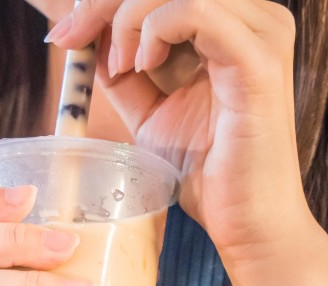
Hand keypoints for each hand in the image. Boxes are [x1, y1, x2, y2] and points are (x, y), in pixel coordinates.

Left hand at [47, 0, 317, 270]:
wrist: (244, 221)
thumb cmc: (206, 170)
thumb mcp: (151, 112)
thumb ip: (125, 72)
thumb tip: (85, 39)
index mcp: (234, 23)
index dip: (107, 1)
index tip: (66, 35)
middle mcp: (256, 17)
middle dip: (108, 2)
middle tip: (72, 38)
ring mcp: (261, 34)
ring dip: (131, 16)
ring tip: (121, 65)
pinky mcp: (258, 61)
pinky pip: (198, 11)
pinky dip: (155, 29)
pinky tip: (140, 64)